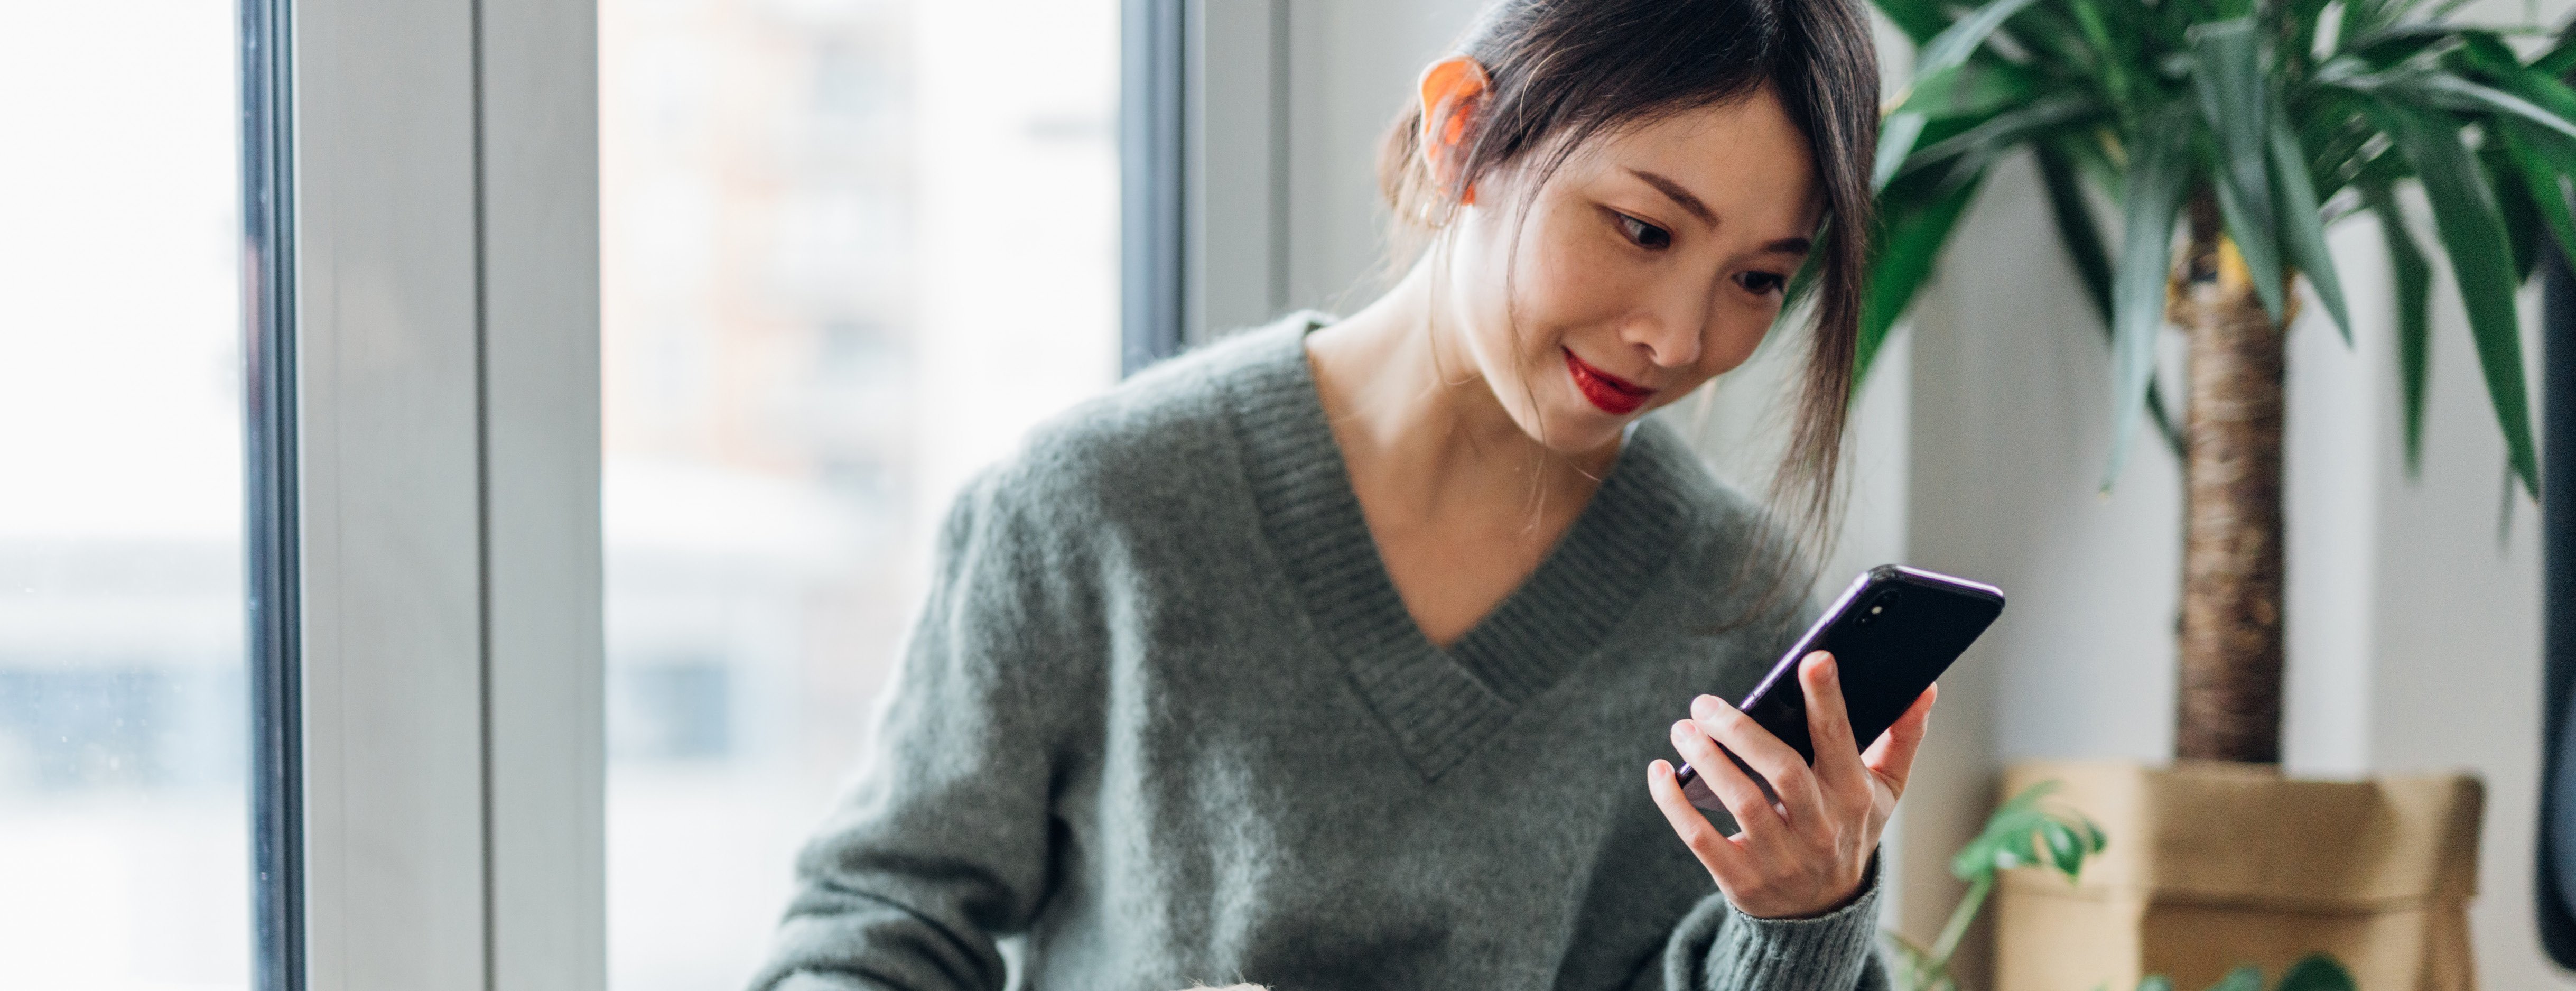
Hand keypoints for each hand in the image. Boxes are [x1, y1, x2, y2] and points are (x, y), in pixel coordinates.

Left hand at [1644, 651, 1934, 918]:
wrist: (1822, 913)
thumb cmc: (1849, 832)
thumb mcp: (1884, 792)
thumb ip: (1903, 738)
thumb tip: (1924, 686)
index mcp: (1853, 796)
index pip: (1839, 740)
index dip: (1827, 699)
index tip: (1813, 658)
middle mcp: (1819, 828)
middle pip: (1782, 770)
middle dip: (1741, 730)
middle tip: (1704, 703)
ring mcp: (1780, 857)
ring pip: (1740, 801)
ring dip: (1706, 760)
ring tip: (1682, 729)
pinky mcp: (1741, 879)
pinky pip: (1700, 838)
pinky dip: (1674, 802)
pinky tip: (1660, 771)